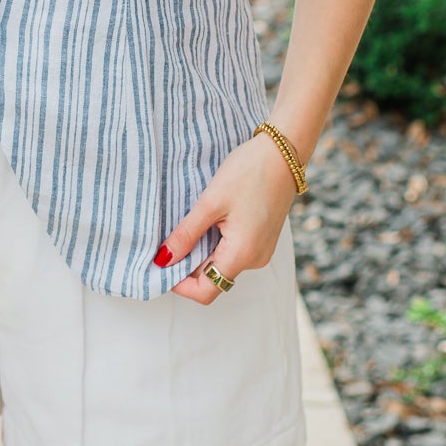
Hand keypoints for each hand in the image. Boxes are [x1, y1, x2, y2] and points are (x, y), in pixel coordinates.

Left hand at [156, 133, 299, 304]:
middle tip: (170, 238)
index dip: (180, 284)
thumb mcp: (210, 202)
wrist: (284, 153)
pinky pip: (233, 251)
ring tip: (191, 223)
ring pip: (222, 263)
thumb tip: (163, 260)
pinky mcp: (262, 239)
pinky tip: (208, 220)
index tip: (162, 262)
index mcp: (242, 254)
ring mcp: (261, 250)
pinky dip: (216, 242)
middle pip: (213, 279)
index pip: (206, 291)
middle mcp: (255, 259)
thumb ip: (186, 234)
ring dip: (201, 251)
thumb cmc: (249, 172)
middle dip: (188, 264)